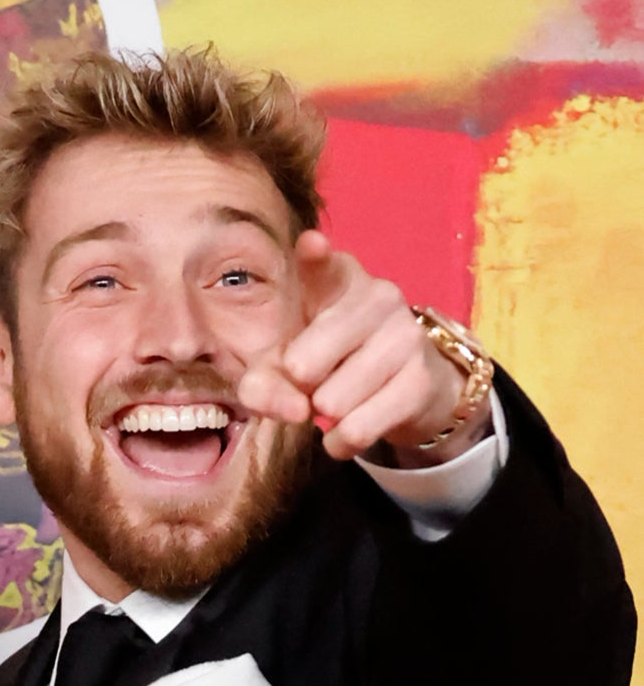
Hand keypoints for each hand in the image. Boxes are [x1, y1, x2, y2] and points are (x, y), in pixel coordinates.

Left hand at [235, 231, 474, 463]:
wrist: (408, 387)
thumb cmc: (330, 362)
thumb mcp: (285, 364)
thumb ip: (263, 383)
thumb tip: (293, 408)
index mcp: (338, 280)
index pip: (324, 265)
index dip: (316, 258)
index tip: (312, 245)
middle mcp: (379, 296)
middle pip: (301, 366)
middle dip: (297, 389)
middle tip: (315, 380)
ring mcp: (405, 336)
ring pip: (329, 403)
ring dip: (324, 417)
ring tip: (339, 398)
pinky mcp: (421, 380)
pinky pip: (356, 429)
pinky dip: (341, 440)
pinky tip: (349, 425)